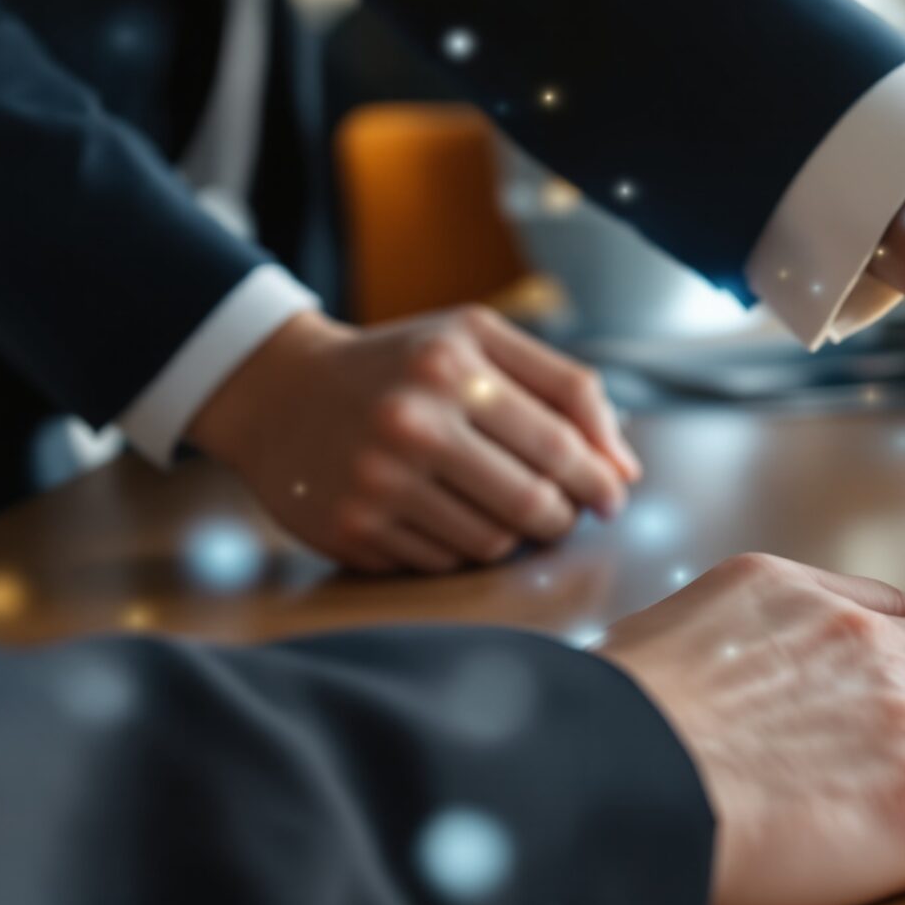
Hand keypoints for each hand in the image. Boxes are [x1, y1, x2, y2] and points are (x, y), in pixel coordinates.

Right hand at [189, 306, 639, 573]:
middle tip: (566, 512)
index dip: (599, 481)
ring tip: (504, 508)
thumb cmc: (403, 363)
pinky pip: (444, 564)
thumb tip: (625, 468)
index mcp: (452, 366)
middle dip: (565, 517)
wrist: (279, 389)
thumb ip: (566, 388)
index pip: (559, 446)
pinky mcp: (350, 529)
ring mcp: (376, 481)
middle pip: (533, 504)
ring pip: (494, 544)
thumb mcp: (480, 340)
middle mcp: (411, 422)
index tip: (613, 496)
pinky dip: (461, 549)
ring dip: (516, 537)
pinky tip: (446, 516)